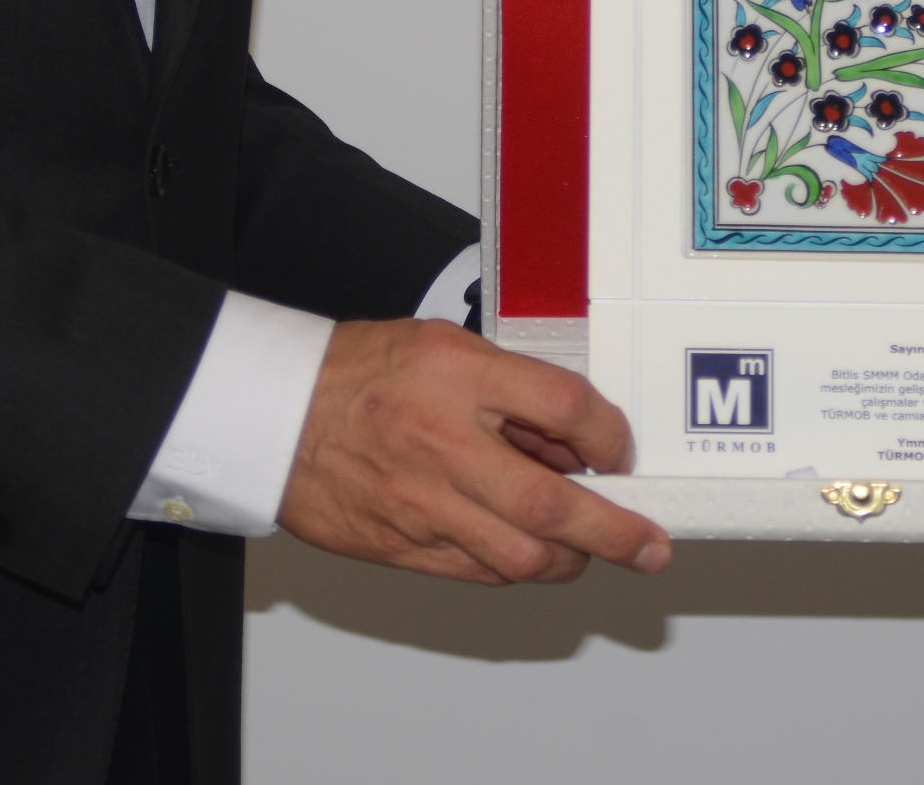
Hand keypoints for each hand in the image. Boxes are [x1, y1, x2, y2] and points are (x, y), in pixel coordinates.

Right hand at [277, 318, 673, 584]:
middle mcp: (441, 442)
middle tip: (650, 545)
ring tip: (589, 549)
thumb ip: (512, 390)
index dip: (609, 435)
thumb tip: (575, 443)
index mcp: (455, 375)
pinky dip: (516, 568)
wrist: (274, 416)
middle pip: (553, 504)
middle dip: (616, 532)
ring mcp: (421, 504)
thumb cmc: (357, 375)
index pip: (563, 406)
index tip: (620, 451)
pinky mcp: (403, 548)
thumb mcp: (443, 348)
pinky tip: (528, 552)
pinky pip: (480, 574)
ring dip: (570, 560)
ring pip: (522, 558)